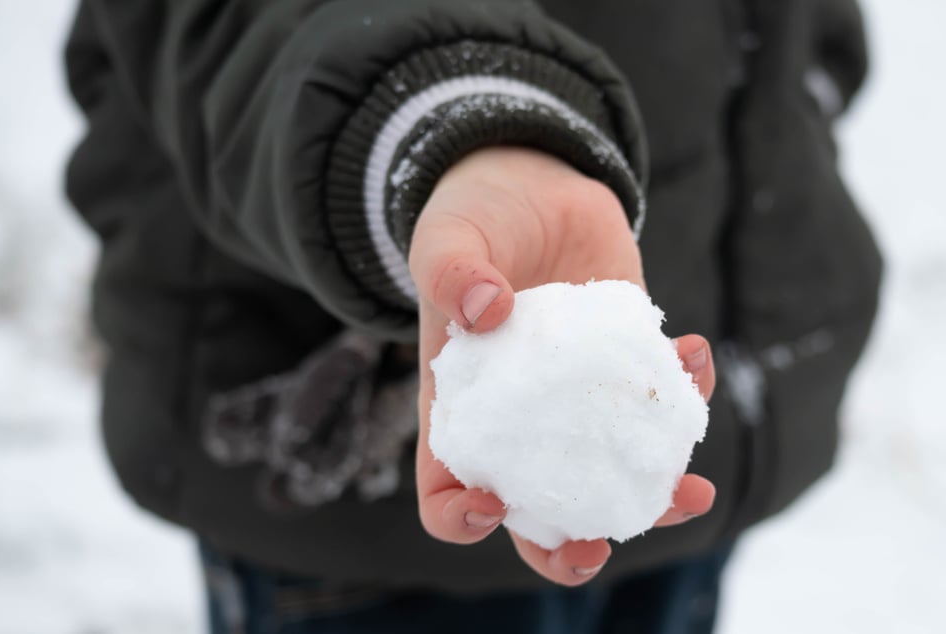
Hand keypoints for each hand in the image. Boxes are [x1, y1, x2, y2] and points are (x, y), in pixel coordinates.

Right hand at [408, 147, 715, 585]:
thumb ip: (451, 270)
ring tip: (693, 487)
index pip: (446, 494)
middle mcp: (524, 423)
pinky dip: (687, 393)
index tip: (491, 503)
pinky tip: (693, 351)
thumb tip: (486, 309)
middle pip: (538, 513)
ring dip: (657, 495)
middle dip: (567, 548)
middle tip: (598, 545)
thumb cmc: (472, 223)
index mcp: (463, 413)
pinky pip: (661, 402)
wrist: (532, 187)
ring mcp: (581, 400)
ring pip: (615, 477)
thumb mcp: (444, 238)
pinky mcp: (627, 365)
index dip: (460, 518)